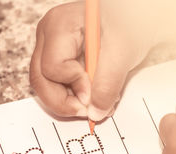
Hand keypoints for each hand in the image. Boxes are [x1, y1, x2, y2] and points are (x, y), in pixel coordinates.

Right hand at [30, 2, 154, 119]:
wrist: (134, 19)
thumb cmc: (128, 22)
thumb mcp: (122, 51)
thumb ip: (108, 83)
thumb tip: (94, 112)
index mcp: (59, 26)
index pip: (52, 67)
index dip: (74, 85)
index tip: (94, 92)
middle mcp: (48, 38)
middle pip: (41, 81)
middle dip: (64, 102)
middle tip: (89, 110)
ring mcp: (51, 51)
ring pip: (47, 88)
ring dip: (70, 102)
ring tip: (96, 102)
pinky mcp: (59, 63)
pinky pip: (58, 87)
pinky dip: (74, 98)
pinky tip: (94, 95)